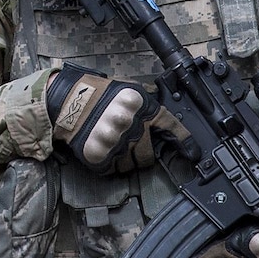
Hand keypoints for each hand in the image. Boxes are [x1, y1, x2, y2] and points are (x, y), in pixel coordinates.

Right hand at [46, 67, 184, 171]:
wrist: (65, 101)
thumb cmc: (96, 93)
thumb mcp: (126, 88)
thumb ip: (146, 101)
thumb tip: (163, 112)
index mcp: (140, 106)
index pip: (170, 127)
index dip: (184, 141)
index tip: (193, 153)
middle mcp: (130, 125)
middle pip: (148, 157)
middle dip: (142, 155)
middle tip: (131, 146)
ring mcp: (114, 142)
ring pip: (130, 166)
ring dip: (124, 160)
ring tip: (113, 144)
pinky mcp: (99, 155)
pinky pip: (112, 170)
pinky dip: (108, 164)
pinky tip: (103, 149)